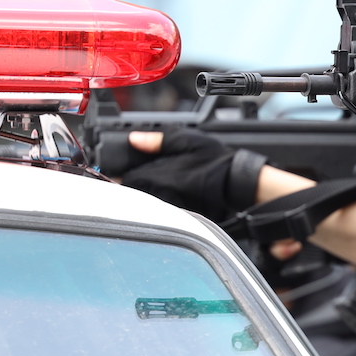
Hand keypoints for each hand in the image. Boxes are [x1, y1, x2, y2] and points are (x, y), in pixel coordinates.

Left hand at [114, 130, 265, 221]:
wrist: (238, 182)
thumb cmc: (215, 161)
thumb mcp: (186, 140)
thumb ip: (156, 140)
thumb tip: (135, 138)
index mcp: (156, 176)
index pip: (125, 179)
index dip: (121, 174)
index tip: (118, 171)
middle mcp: (159, 195)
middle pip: (133, 193)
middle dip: (131, 185)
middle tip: (132, 177)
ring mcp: (170, 208)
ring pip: (146, 204)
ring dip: (143, 196)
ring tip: (154, 186)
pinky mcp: (181, 216)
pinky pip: (161, 212)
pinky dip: (159, 206)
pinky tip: (167, 196)